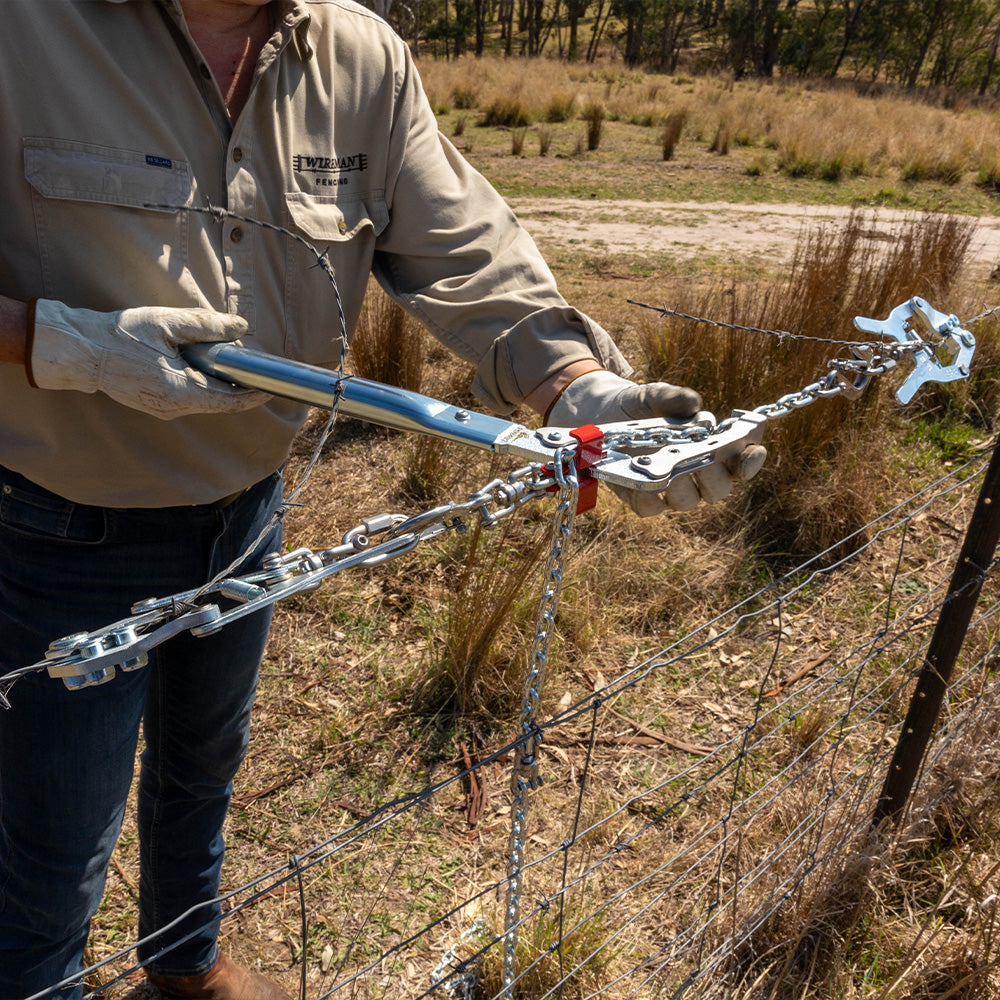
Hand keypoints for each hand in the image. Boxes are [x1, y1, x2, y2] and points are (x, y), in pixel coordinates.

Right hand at [27, 300, 268, 419]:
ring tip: (234, 365)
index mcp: (181, 391)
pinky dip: (203, 386)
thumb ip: (207, 326)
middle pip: (221, 403)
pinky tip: (205, 368)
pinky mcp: (156, 405)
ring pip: (206, 402)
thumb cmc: (122, 334)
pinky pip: (190, 399)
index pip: (230, 400)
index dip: (254, 393)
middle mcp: (175, 407)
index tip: (272, 383)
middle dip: (241, 388)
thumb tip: (241, 328)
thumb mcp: (168, 322)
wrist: (82, 351)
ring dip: (221, 386)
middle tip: (257, 370)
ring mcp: (164, 409)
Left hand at [546, 369, 765, 514]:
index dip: (753, 459)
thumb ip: (676, 397)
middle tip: (703, 460)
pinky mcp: (643, 497)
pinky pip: (652, 508)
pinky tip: (642, 480)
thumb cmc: (644, 404)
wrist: (605, 415)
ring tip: (670, 468)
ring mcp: (671, 489)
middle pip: (720, 489)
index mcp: (712, 447)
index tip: (750, 451)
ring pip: (688, 502)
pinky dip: (649, 496)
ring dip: (681, 487)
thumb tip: (693, 406)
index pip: (744, 459)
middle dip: (714, 477)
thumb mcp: (657, 394)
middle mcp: (697, 473)